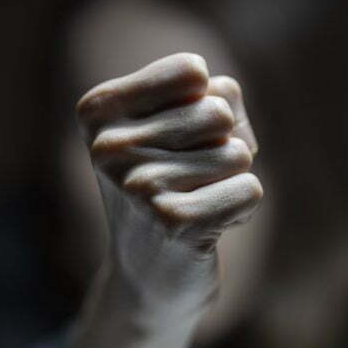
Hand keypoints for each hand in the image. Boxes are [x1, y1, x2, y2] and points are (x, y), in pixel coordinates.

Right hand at [68, 53, 260, 347]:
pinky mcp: (173, 223)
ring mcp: (137, 185)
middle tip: (190, 179)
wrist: (147, 276)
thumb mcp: (179, 126)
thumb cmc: (170, 185)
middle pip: (218, 111)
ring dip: (230, 180)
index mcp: (98, 111)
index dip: (206, 102)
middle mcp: (108, 146)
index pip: (192, 71)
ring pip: (237, 152)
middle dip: (222, 144)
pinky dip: (241, 209)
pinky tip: (206, 229)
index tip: (178, 140)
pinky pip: (249, 190)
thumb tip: (228, 114)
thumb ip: (215, 96)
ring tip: (195, 203)